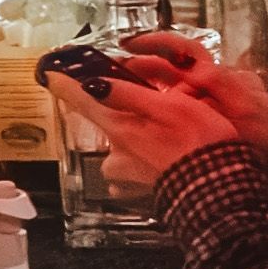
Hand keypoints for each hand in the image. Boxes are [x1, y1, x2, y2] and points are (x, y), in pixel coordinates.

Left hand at [65, 41, 267, 179]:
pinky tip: (168, 163)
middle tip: (161, 118)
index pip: (81, 100)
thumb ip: (129, 94)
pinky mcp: (134, 195)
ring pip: (123, 151)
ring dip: (140, 144)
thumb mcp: (172, 107)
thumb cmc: (201, 146)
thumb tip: (93, 82)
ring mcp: (122, 177)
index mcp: (120, 128)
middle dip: (129, 120)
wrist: (218, 194)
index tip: (50, 73)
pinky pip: (133, 172)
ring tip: (170, 143)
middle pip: (109, 126)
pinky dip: (146, 166)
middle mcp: (113, 154)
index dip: (64, 84)